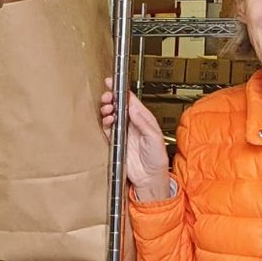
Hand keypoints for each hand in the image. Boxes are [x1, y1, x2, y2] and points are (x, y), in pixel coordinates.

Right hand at [100, 79, 171, 200]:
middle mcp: (132, 124)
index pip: (131, 100)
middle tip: (108, 97)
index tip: (113, 83)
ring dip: (107, 110)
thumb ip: (143, 122)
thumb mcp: (154, 138)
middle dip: (111, 98)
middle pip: (118, 106)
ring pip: (111, 115)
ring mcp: (123, 132)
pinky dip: (104, 123)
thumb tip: (133, 107)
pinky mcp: (116, 142)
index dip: (121, 91)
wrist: (149, 178)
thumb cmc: (157, 159)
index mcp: (143, 119)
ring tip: (108, 110)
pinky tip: (107, 121)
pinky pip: (107, 129)